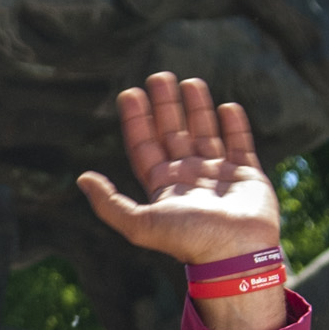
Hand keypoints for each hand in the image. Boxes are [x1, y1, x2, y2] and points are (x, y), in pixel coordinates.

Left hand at [77, 72, 285, 329]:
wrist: (236, 253)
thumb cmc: (188, 240)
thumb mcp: (139, 224)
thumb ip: (109, 203)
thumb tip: (81, 178)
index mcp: (162, 186)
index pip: (144, 146)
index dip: (136, 120)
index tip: (129, 93)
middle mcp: (188, 177)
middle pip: (172, 133)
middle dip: (165, 106)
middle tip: (158, 76)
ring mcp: (218, 175)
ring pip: (204, 133)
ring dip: (196, 108)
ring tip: (189, 81)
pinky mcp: (248, 176)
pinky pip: (240, 144)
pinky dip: (234, 125)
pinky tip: (226, 106)